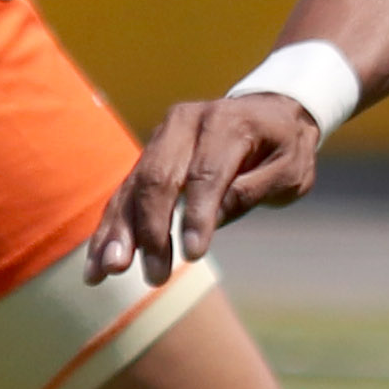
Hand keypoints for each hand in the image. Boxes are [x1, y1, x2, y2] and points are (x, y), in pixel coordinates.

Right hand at [94, 91, 325, 280]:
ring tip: (109, 272)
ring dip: (120, 232)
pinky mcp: (149, 157)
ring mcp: (162, 138)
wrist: (270, 113)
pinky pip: (125, 194)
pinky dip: (111, 229)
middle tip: (155, 275)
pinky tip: (97, 265)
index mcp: (227, 123)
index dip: (197, 215)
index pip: (206, 173)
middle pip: (159, 179)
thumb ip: (254, 190)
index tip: (193, 254)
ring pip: (134, 187)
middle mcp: (186, 123)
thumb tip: (212, 219)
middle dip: (151, 230)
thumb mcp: (291, 170)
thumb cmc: (286, 148)